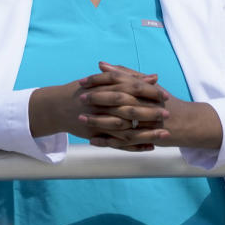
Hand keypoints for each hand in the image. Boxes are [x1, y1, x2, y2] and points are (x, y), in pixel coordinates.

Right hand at [27, 62, 168, 150]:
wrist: (57, 107)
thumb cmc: (84, 90)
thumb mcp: (103, 80)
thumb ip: (128, 77)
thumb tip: (154, 77)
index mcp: (104, 87)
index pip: (130, 88)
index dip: (148, 92)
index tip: (165, 96)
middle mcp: (101, 104)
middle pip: (129, 108)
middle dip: (149, 112)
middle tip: (167, 114)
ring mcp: (97, 121)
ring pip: (125, 128)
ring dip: (146, 132)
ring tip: (164, 134)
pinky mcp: (95, 135)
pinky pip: (116, 143)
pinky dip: (133, 146)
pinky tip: (149, 147)